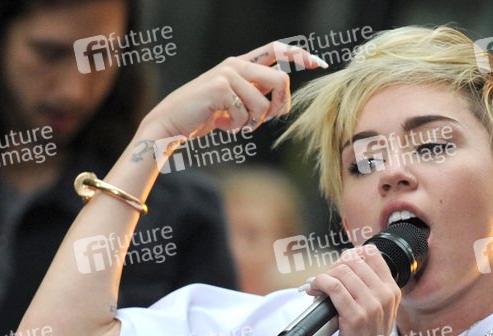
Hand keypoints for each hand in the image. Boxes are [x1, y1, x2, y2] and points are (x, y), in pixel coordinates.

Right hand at [141, 41, 325, 140]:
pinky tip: (222, 125)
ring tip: (235, 125)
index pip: (277, 50)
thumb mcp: (235, 101)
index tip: (318, 64)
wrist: (173, 121)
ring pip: (264, 104)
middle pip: (281, 80)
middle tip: (263, 121)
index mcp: (242, 64)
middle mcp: (236, 64)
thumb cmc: (206, 114)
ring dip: (253, 123)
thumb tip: (281, 100)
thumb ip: (255, 94)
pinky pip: (246, 114)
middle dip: (280, 106)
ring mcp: (227, 74)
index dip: (299, 55)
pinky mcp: (219, 88)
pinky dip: (238, 127)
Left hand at [308, 245, 400, 335]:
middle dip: (333, 267)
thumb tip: (341, 266)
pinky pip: (333, 287)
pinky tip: (314, 292)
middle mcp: (385, 296)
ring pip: (342, 271)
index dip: (349, 255)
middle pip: (353, 260)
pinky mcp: (355, 317)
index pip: (371, 253)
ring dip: (323, 276)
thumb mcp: (376, 311)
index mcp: (392, 290)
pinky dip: (319, 284)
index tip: (338, 268)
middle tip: (324, 281)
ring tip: (317, 288)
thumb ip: (366, 288)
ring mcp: (372, 306)